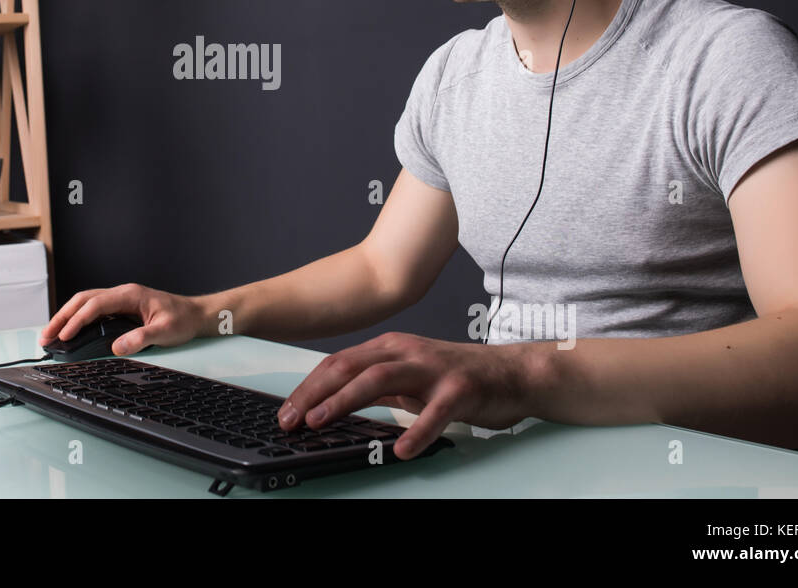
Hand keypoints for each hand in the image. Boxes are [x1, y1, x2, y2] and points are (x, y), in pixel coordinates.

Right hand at [38, 283, 207, 354]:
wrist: (195, 315)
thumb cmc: (182, 319)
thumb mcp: (165, 331)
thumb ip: (141, 338)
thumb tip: (117, 347)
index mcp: (130, 295)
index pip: (95, 304)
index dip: (77, 320)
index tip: (65, 336)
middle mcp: (122, 293)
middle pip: (83, 300)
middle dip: (62, 317)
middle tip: (46, 336)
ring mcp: (120, 299)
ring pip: (85, 303)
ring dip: (66, 317)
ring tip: (51, 335)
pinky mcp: (120, 308)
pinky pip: (92, 309)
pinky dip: (77, 319)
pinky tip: (70, 330)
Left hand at [276, 332, 535, 459]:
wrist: (512, 373)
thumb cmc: (456, 377)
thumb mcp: (408, 376)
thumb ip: (374, 385)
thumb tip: (333, 403)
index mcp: (389, 348)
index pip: (338, 363)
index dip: (308, 387)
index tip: (285, 412)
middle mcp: (406, 352)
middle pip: (350, 367)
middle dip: (315, 393)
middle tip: (291, 419)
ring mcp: (432, 368)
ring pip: (380, 378)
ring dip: (346, 400)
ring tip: (322, 422)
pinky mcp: (460, 389)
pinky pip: (435, 412)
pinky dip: (416, 431)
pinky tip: (401, 450)